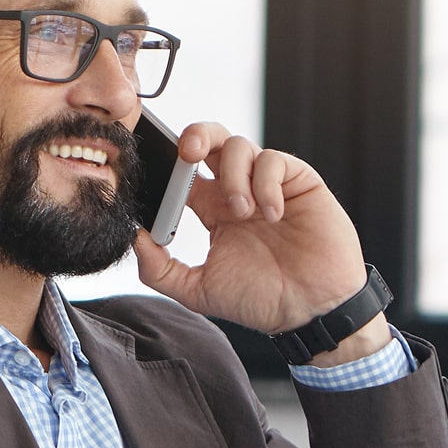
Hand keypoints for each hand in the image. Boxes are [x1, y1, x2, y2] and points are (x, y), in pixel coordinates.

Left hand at [132, 122, 391, 361]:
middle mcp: (238, 191)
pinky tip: (273, 214)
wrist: (311, 310)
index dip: (169, 171)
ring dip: (234, 176)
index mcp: (213, 211)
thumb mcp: (199, 291)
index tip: (162, 188)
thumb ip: (161, 270)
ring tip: (244, 212)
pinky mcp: (298, 182)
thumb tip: (136, 237)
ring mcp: (268, 185)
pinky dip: (267, 184)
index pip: (183, 174)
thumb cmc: (260, 300)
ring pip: (239, 146)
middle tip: (187, 153)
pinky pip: (274, 161)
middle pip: (209, 141)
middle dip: (194, 136)